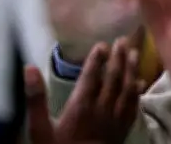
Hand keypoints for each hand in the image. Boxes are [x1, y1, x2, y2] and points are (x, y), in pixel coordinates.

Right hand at [25, 39, 143, 143]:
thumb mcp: (39, 130)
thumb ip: (36, 99)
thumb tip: (29, 69)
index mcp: (81, 106)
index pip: (92, 76)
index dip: (97, 59)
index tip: (101, 44)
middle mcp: (102, 109)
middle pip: (113, 78)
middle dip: (117, 57)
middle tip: (122, 40)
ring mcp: (115, 120)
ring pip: (128, 88)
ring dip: (131, 69)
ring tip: (134, 52)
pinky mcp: (123, 130)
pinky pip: (134, 106)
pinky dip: (137, 92)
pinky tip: (140, 82)